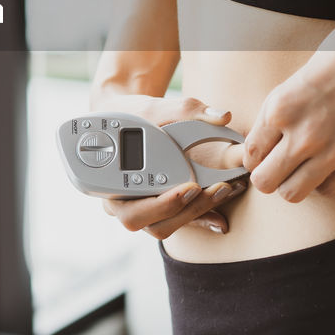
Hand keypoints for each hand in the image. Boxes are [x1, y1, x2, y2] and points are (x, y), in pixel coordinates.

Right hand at [89, 93, 248, 236]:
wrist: (123, 117)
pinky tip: (222, 214)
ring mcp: (138, 207)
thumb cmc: (131, 114)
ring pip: (166, 226)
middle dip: (188, 210)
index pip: (134, 211)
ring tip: (225, 190)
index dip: (164, 204)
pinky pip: (176, 219)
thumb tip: (223, 115)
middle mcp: (121, 203)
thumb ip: (187, 110)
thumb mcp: (155, 108)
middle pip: (154, 225)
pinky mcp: (156, 206)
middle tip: (216, 190)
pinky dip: (199, 217)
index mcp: (109, 185)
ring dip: (198, 212)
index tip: (192, 186)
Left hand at [241, 48, 334, 201]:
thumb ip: (275, 118)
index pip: (250, 157)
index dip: (257, 157)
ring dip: (295, 183)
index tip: (267, 153)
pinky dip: (327, 180)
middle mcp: (304, 134)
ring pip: (293, 193)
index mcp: (280, 110)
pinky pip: (329, 190)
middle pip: (265, 182)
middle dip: (269, 176)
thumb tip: (259, 150)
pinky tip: (333, 162)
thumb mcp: (294, 83)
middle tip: (281, 166)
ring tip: (306, 167)